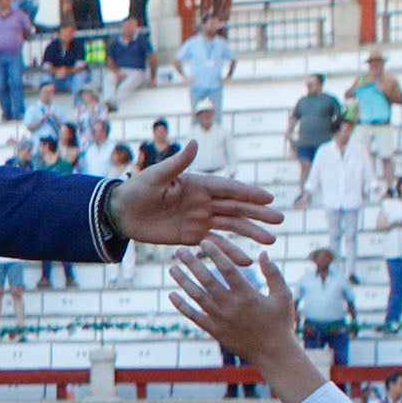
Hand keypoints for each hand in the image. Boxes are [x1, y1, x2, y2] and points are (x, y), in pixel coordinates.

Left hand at [112, 149, 280, 250]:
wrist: (122, 213)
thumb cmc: (137, 190)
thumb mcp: (157, 176)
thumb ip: (177, 163)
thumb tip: (195, 142)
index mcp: (199, 185)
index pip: (229, 189)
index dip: (248, 193)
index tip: (268, 198)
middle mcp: (204, 202)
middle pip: (236, 208)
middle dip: (258, 214)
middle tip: (279, 220)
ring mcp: (201, 220)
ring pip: (231, 226)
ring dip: (251, 233)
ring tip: (270, 241)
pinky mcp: (192, 237)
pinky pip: (215, 245)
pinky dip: (230, 252)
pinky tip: (246, 260)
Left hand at [166, 243, 323, 402]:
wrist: (274, 354)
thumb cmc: (281, 323)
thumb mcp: (283, 296)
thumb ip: (273, 274)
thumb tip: (263, 254)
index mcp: (247, 295)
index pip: (227, 269)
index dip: (215, 254)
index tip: (204, 242)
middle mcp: (231, 305)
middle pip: (207, 280)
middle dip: (192, 264)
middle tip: (179, 251)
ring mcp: (221, 319)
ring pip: (197, 297)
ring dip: (183, 282)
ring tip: (172, 269)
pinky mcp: (215, 331)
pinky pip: (195, 317)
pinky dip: (182, 306)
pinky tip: (172, 295)